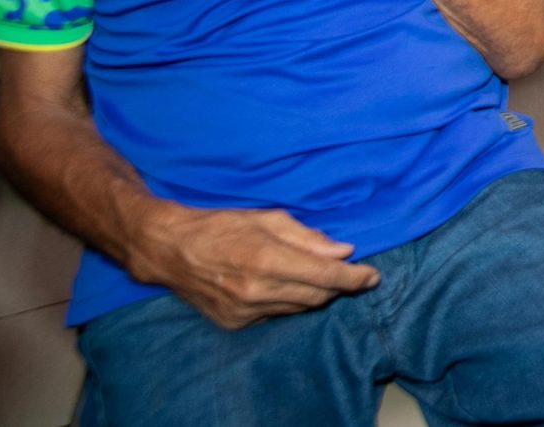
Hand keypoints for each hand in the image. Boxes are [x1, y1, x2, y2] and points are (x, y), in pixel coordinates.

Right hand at [130, 202, 379, 329]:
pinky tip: (282, 286)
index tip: (372, 277)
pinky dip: (288, 302)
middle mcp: (257, 290)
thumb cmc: (221, 226)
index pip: (327, 277)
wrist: (170, 250)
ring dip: (314, 294)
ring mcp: (244, 311)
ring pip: (299, 309)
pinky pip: (276, 315)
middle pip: (318, 296)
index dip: (355, 279)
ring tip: (314, 276)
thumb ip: (309, 238)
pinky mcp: (234, 323)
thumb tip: (344, 252)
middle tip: (348, 273)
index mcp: (268, 259)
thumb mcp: (269, 219)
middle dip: (338, 286)